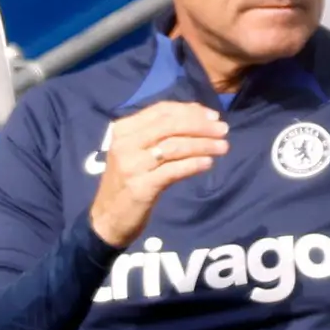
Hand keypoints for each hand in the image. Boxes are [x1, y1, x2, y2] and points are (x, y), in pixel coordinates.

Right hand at [88, 99, 226, 246]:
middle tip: (223, 129)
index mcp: (123, 129)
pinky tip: (208, 163)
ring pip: (174, 147)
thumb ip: (157, 134)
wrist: (106, 219)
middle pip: (170, 125)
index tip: (212, 115)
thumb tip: (196, 118)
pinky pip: (173, 171)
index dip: (190, 110)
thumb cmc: (126, 181)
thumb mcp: (135, 151)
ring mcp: (132, 165)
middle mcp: (125, 143)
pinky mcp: (141, 187)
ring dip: (203, 144)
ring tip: (223, 147)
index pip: (161, 110)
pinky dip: (193, 164)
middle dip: (201, 125)